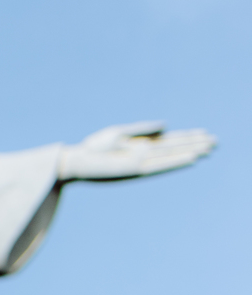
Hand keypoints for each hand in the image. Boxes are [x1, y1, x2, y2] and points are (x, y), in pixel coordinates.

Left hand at [58, 121, 214, 181]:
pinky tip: (190, 158)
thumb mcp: (120, 133)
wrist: (77, 161)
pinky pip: (160, 165)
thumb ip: (143, 129)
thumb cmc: (94, 148)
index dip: (187, 137)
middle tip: (216, 142)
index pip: (169, 141)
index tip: (205, 133)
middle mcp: (145, 155)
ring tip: (208, 149)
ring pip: (171, 156)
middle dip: (194, 144)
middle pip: (174, 148)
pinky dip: (175, 161)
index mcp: (141, 145)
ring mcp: (142, 162)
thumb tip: (167, 125)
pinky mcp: (135, 169)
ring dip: (189, 152)